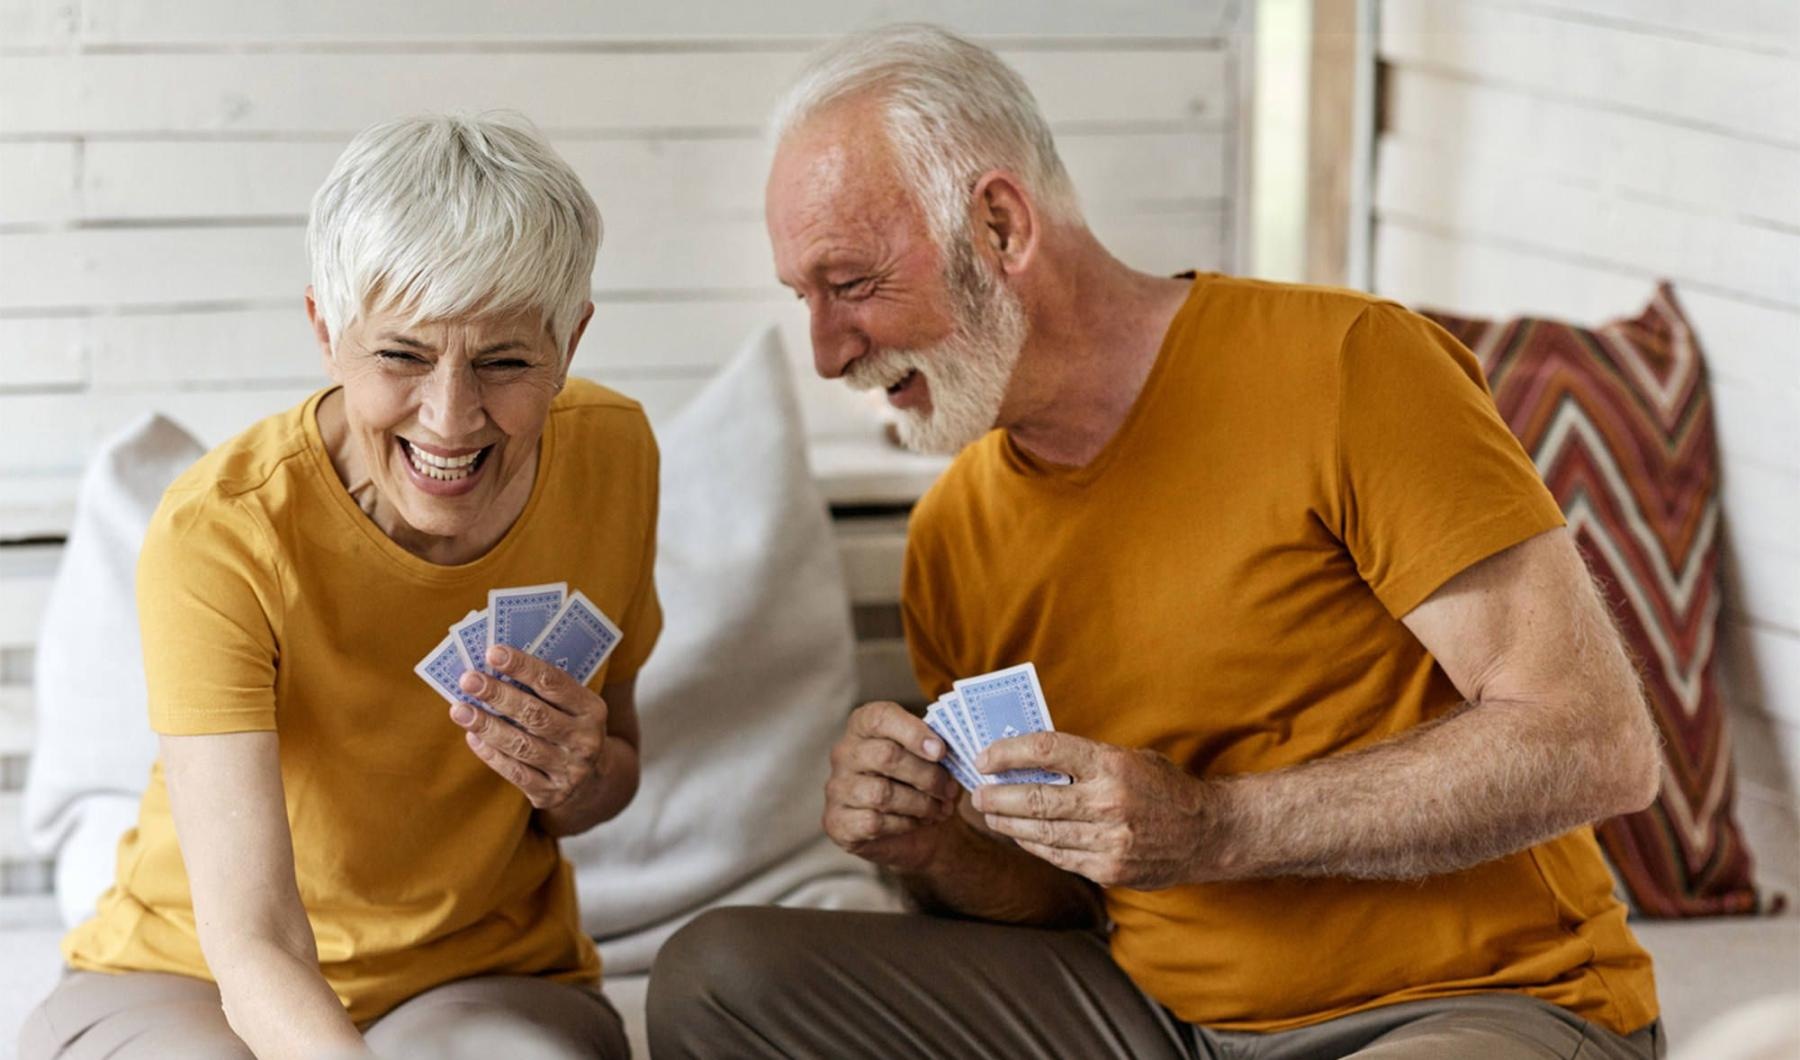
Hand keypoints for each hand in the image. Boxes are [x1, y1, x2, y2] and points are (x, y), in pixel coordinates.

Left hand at [453, 645, 607, 811]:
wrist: (593, 781)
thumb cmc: (570, 728)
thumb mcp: (573, 707)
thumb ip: (543, 690)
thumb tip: (494, 666)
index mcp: (592, 710)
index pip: (554, 683)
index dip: (522, 667)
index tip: (493, 653)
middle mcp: (585, 740)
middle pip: (535, 714)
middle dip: (498, 695)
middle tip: (468, 680)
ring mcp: (569, 770)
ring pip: (521, 745)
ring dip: (486, 725)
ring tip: (459, 709)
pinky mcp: (551, 794)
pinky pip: (515, 772)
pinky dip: (491, 754)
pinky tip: (472, 736)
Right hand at [823, 701, 963, 872]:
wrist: (915, 832)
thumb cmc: (921, 782)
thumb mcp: (932, 759)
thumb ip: (935, 747)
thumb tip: (945, 749)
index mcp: (864, 726)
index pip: (880, 718)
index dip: (913, 732)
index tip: (941, 751)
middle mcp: (844, 753)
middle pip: (886, 756)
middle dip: (927, 775)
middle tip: (949, 789)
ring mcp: (837, 788)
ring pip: (882, 793)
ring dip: (920, 804)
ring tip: (940, 809)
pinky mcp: (838, 822)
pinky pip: (874, 822)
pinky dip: (905, 824)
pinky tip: (919, 822)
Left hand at [973, 732, 1213, 889]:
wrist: (1209, 833)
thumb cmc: (1164, 788)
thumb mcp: (1128, 758)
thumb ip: (1084, 760)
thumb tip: (1028, 759)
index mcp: (1112, 764)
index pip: (1046, 750)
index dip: (1007, 752)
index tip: (985, 757)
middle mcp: (1108, 802)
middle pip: (1034, 797)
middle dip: (997, 794)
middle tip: (978, 791)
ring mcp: (1109, 840)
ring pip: (1040, 831)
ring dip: (1008, 822)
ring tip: (991, 812)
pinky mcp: (1109, 869)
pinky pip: (1058, 856)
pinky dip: (1033, 843)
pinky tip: (1019, 833)